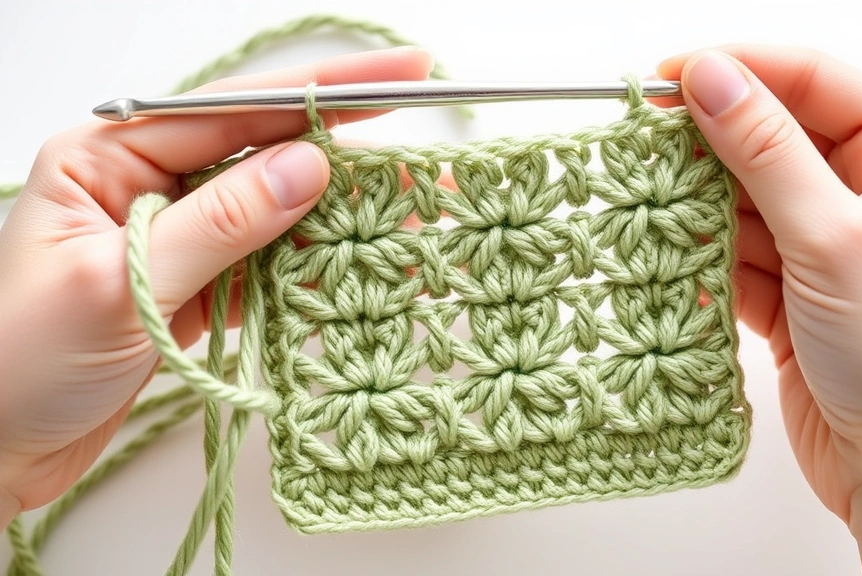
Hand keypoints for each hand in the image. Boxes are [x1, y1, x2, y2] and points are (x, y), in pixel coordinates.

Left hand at [0, 47, 433, 526]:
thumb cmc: (23, 363)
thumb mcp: (122, 286)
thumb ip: (220, 224)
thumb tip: (307, 168)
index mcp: (107, 156)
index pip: (232, 110)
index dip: (321, 94)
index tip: (402, 80)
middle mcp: (145, 183)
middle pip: (264, 151)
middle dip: (346, 155)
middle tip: (425, 159)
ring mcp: (176, 234)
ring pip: (274, 208)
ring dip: (337, 215)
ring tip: (408, 215)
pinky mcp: (195, 281)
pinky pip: (266, 258)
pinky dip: (310, 263)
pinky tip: (354, 261)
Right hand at [657, 47, 861, 572]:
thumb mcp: (835, 238)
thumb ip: (766, 151)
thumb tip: (712, 78)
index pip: (813, 80)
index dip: (738, 70)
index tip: (666, 77)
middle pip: (772, 135)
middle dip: (707, 144)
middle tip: (641, 146)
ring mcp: (830, 239)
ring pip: (744, 196)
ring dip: (696, 206)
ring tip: (645, 209)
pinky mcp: (794, 286)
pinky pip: (735, 250)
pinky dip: (701, 255)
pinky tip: (668, 257)